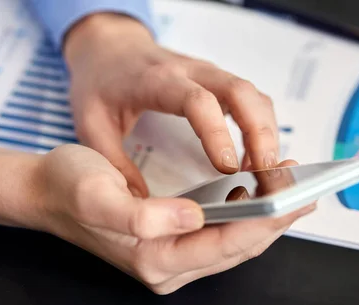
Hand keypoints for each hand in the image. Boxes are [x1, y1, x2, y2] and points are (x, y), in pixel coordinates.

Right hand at [0, 141, 312, 294]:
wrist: (46, 190)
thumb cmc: (69, 187)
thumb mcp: (98, 194)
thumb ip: (141, 215)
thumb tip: (192, 215)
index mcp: (154, 258)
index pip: (226, 244)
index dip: (264, 220)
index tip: (292, 195)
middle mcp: (166, 267)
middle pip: (237, 248)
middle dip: (274, 220)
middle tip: (305, 188)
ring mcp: (170, 259)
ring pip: (232, 243)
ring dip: (264, 218)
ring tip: (289, 189)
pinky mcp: (170, 245)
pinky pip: (220, 235)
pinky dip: (244, 216)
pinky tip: (257, 196)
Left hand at [63, 13, 278, 196]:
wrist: (108, 47)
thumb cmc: (99, 82)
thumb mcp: (91, 124)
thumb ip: (112, 162)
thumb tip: (138, 202)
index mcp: (157, 81)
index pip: (197, 101)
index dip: (217, 133)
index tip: (227, 168)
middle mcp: (189, 72)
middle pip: (240, 92)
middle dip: (259, 133)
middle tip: (265, 172)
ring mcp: (207, 74)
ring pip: (252, 94)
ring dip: (266, 131)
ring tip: (267, 171)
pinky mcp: (216, 81)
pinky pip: (250, 99)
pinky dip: (261, 125)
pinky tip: (258, 155)